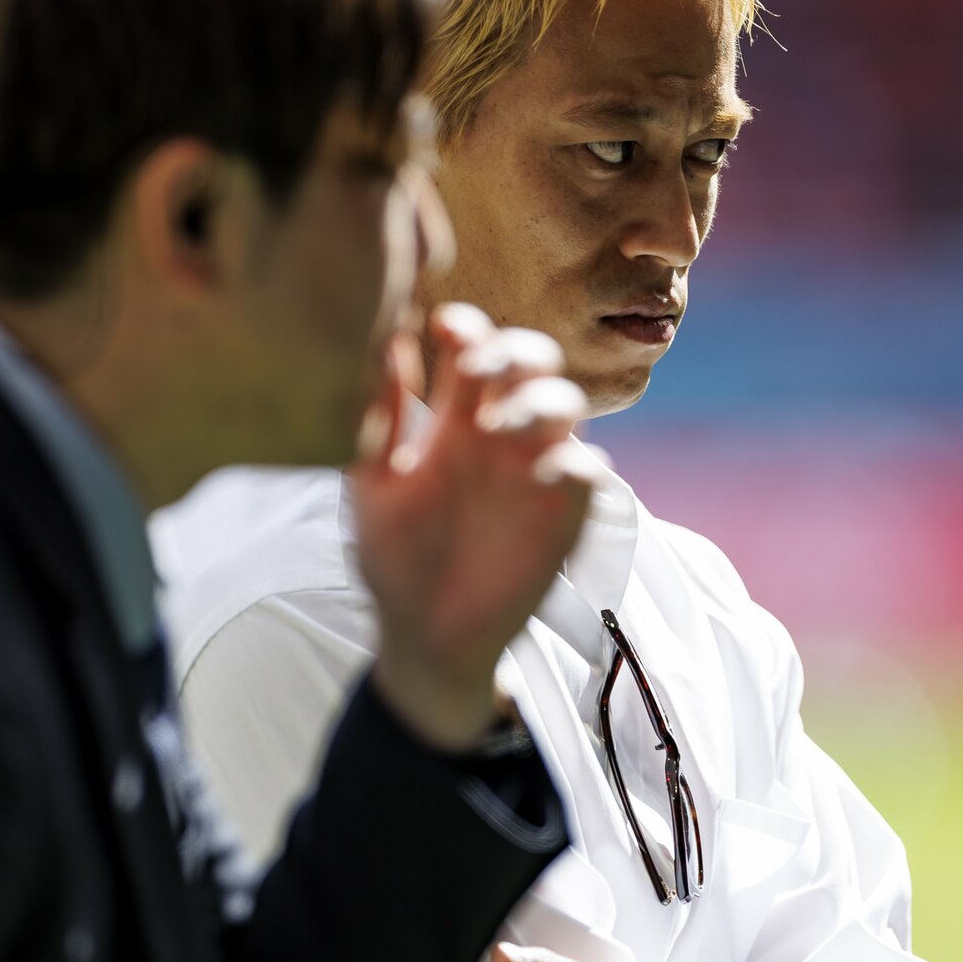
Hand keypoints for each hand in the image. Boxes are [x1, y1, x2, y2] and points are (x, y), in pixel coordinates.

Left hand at [354, 304, 593, 749]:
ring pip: (565, 404)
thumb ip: (378, 420)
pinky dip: (573, 461)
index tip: (441, 328)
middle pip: (531, 360)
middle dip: (512, 349)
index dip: (466, 327)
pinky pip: (589, 471)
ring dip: (538, 401)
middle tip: (478, 367)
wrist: (422, 634)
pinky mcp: (564, 515)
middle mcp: (502, 434)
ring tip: (496, 427)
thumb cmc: (394, 557)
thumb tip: (377, 343)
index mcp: (455, 418)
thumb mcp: (373, 484)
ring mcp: (536, 471)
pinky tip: (539, 472)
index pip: (474, 347)